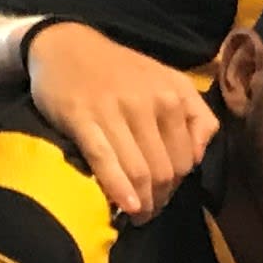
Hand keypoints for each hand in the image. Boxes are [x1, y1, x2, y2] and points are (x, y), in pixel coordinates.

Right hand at [27, 22, 214, 220]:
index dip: (178, 186)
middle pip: (164, 170)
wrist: (64, 46)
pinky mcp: (82, 118)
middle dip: (160, 199)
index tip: (165, 195)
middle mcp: (148, 103)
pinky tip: (125, 208)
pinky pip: (105, 160)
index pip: (186, 159)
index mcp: (174, 96)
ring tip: (138, 216)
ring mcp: (115, 111)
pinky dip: (118, 188)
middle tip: (150, 212)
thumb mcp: (169, 80)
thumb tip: (199, 156)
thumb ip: (196, 115)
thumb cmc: (120, 70)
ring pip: (139, 171)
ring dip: (142, 202)